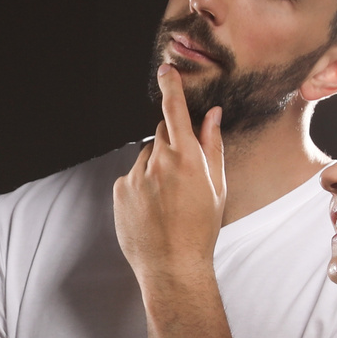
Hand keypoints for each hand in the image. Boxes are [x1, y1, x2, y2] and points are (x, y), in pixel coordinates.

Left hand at [113, 61, 226, 285]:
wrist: (172, 267)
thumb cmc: (201, 229)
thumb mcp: (216, 187)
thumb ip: (212, 146)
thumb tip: (211, 114)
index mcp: (187, 158)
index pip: (175, 111)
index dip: (171, 87)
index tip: (166, 70)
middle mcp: (158, 162)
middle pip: (161, 133)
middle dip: (172, 142)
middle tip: (183, 173)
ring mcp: (136, 177)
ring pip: (146, 157)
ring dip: (156, 167)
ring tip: (168, 200)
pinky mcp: (120, 191)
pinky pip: (131, 177)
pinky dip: (141, 185)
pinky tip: (153, 209)